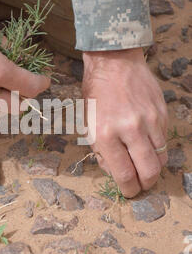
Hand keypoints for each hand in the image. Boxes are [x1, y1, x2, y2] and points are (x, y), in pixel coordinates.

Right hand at [0, 13, 49, 114]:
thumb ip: (8, 48)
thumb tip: (21, 58)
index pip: (30, 87)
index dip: (42, 83)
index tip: (45, 79)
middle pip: (18, 107)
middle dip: (25, 96)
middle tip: (24, 83)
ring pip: (0, 112)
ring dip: (7, 101)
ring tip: (3, 86)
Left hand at [83, 48, 167, 197]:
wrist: (114, 62)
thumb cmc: (96, 94)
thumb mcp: (88, 123)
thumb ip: (101, 151)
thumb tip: (116, 173)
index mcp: (106, 133)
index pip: (124, 173)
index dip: (129, 189)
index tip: (130, 192)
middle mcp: (130, 128)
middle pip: (149, 171)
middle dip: (146, 184)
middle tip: (141, 184)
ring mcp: (149, 120)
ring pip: (160, 158)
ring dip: (153, 166)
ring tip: (143, 164)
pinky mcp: (161, 113)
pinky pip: (164, 140)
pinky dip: (156, 147)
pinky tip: (146, 142)